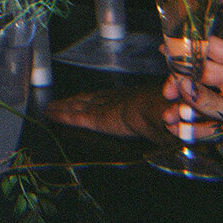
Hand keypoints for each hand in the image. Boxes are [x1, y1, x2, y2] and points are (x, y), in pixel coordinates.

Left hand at [45, 86, 172, 143]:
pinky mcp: (96, 119)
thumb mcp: (168, 118)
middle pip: (89, 100)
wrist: (161, 110)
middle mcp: (114, 100)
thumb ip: (165, 123)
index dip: (94, 97)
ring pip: (78, 106)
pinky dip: (62, 115)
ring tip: (51, 107)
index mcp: (130, 99)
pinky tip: (51, 114)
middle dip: (74, 100)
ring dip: (64, 106)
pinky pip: (75, 117)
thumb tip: (172, 125)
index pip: (107, 98)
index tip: (85, 97)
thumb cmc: (169, 114)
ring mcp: (103, 108)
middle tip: (60, 101)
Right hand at [164, 36, 222, 183]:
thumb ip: (212, 102)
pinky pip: (208, 122)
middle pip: (202, 76)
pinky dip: (193, 127)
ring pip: (202, 101)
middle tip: (166, 95)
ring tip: (169, 119)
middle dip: (182, 85)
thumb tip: (180, 86)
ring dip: (185, 109)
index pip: (214, 49)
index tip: (164, 50)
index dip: (189, 48)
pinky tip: (179, 132)